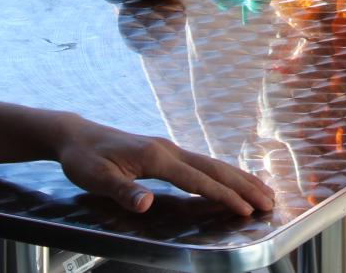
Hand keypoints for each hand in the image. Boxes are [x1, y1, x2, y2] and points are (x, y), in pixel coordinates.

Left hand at [54, 116, 274, 216]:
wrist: (75, 135)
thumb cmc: (83, 159)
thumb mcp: (96, 178)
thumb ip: (122, 191)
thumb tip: (147, 203)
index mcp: (155, 156)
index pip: (197, 179)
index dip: (222, 196)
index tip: (245, 211)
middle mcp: (168, 149)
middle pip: (214, 168)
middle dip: (243, 186)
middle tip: (270, 202)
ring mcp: (168, 149)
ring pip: (211, 163)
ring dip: (239, 178)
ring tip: (264, 192)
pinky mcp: (165, 152)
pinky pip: (202, 164)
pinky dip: (223, 173)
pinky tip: (232, 181)